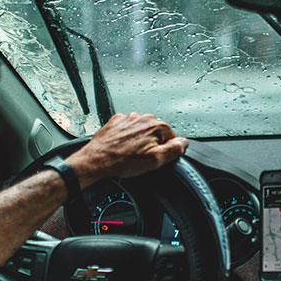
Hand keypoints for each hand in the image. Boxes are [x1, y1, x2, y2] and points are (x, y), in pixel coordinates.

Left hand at [66, 112, 188, 186]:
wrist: (97, 160)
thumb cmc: (123, 161)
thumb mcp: (155, 160)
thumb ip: (174, 149)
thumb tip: (184, 143)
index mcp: (156, 126)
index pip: (172, 138)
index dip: (165, 151)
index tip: (155, 158)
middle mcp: (143, 118)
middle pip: (157, 134)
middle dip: (152, 145)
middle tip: (141, 158)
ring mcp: (129, 118)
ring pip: (142, 131)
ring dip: (139, 142)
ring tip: (130, 154)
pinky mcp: (117, 121)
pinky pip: (128, 129)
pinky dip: (127, 138)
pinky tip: (122, 148)